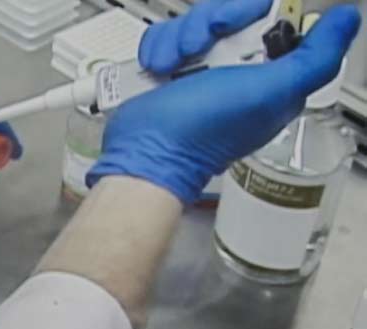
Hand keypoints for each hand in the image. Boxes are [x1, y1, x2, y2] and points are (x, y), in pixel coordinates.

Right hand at [87, 5, 359, 203]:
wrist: (144, 151)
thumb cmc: (201, 132)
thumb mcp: (270, 94)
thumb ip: (315, 58)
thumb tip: (347, 21)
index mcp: (269, 73)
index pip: (270, 14)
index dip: (248, 11)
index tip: (234, 27)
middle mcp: (237, 68)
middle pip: (229, 12)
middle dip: (208, 24)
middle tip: (199, 50)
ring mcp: (201, 68)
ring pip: (194, 21)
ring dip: (177, 40)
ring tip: (172, 68)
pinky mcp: (170, 69)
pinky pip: (166, 36)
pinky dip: (158, 49)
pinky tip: (159, 70)